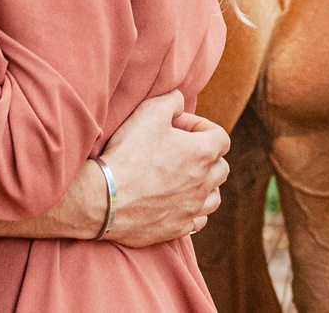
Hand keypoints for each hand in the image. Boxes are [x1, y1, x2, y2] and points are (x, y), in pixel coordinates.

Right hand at [97, 92, 228, 247]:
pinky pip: (198, 220)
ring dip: (204, 185)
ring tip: (182, 178)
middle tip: (179, 150)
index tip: (178, 126)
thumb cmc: (128, 153)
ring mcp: (192, 208)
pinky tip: (177, 202)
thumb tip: (180, 100)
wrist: (106, 198)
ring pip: (214, 196)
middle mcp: (204, 183)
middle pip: (221, 167)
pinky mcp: (178, 227)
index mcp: (202, 154)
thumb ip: (171, 100)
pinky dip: (193, 210)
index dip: (201, 126)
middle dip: (206, 156)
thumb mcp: (148, 112)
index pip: (221, 137)